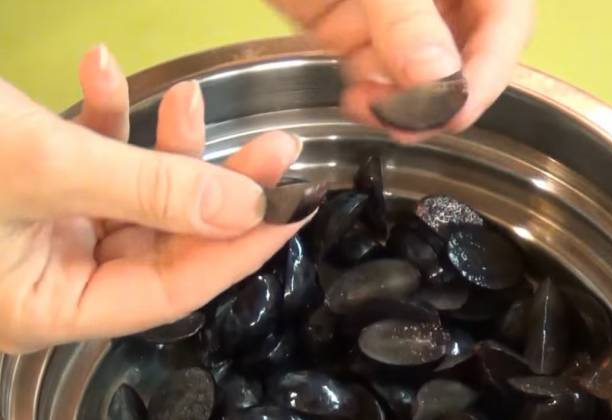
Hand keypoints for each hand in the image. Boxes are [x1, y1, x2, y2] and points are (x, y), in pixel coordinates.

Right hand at [0, 45, 307, 353]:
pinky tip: (101, 68)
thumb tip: (248, 208)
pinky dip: (101, 117)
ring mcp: (40, 234)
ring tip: (187, 92)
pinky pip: (86, 162)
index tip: (293, 208)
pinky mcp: (31, 189)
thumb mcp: (42, 167)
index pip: (171, 291)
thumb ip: (151, 191)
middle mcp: (47, 280)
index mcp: (47, 308)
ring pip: (132, 197)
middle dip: (215, 186)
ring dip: (162, 143)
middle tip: (271, 145)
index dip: (239, 250)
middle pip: (162, 241)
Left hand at [269, 0, 532, 140]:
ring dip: (398, 103)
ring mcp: (398, 19)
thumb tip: (440, 84)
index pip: (505, 24)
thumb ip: (407, 18)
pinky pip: (375, 78)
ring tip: (367, 104)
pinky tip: (354, 98)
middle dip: (437, 97)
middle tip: (408, 123)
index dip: (488, 71)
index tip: (456, 113)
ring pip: (417, 79)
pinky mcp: (358, 34)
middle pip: (465, 59)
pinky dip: (369, 96)